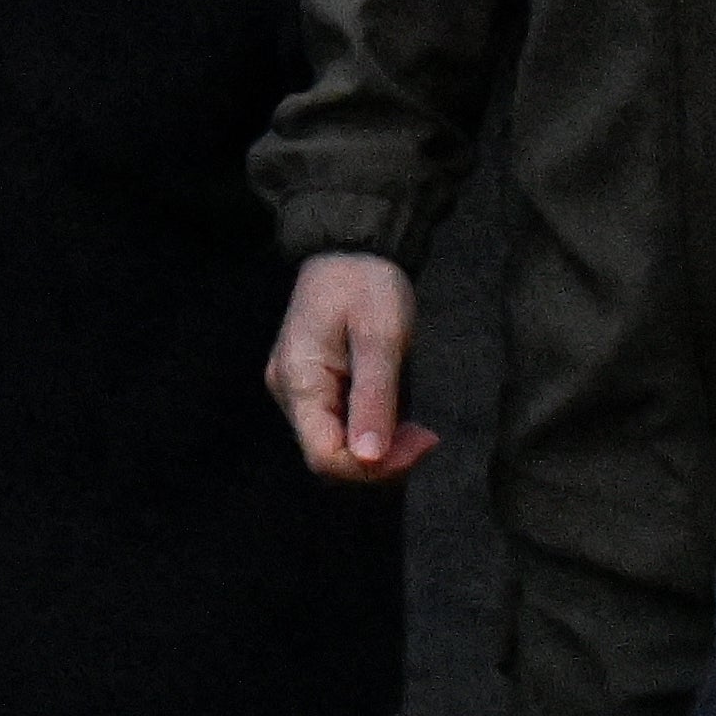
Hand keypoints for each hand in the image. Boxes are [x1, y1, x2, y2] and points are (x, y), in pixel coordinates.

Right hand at [270, 253, 437, 483]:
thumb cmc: (366, 284)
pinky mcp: (312, 386)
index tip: (421, 442)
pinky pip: (337, 427)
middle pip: (329, 457)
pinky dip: (370, 432)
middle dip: (381, 460)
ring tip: (415, 427)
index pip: (325, 457)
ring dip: (378, 448)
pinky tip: (396, 416)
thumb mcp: (381, 338)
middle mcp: (289, 391)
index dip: (373, 467)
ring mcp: (298, 389)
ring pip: (335, 446)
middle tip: (425, 436)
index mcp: (300, 380)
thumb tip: (369, 458)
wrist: (352, 248)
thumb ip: (374, 399)